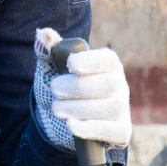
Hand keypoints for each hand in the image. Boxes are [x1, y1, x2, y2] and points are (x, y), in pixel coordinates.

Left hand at [34, 28, 131, 147]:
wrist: (61, 119)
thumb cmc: (62, 87)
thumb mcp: (52, 68)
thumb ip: (48, 50)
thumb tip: (44, 34)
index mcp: (106, 65)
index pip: (107, 59)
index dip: (90, 61)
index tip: (70, 65)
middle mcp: (119, 85)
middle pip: (108, 85)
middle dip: (76, 88)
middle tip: (55, 90)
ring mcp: (122, 108)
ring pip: (110, 108)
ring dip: (78, 109)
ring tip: (58, 109)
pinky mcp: (120, 130)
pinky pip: (115, 131)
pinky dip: (92, 129)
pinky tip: (72, 125)